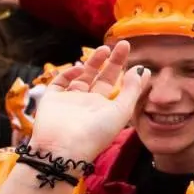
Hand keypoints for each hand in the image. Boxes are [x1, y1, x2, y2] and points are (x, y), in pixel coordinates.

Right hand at [27, 42, 144, 161]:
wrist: (63, 149)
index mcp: (103, 109)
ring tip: (104, 50)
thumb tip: (142, 69)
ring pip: (81, 77)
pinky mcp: (50, 100)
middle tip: (121, 44)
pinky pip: (59, 83)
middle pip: (100, 78)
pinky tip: (80, 69)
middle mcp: (86, 104)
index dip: (123, 69)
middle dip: (110, 62)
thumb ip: (132, 90)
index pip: (114, 85)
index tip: (132, 54)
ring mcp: (68, 102)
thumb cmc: (96, 133)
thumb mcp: (121, 111)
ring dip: (92, 63)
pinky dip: (68, 74)